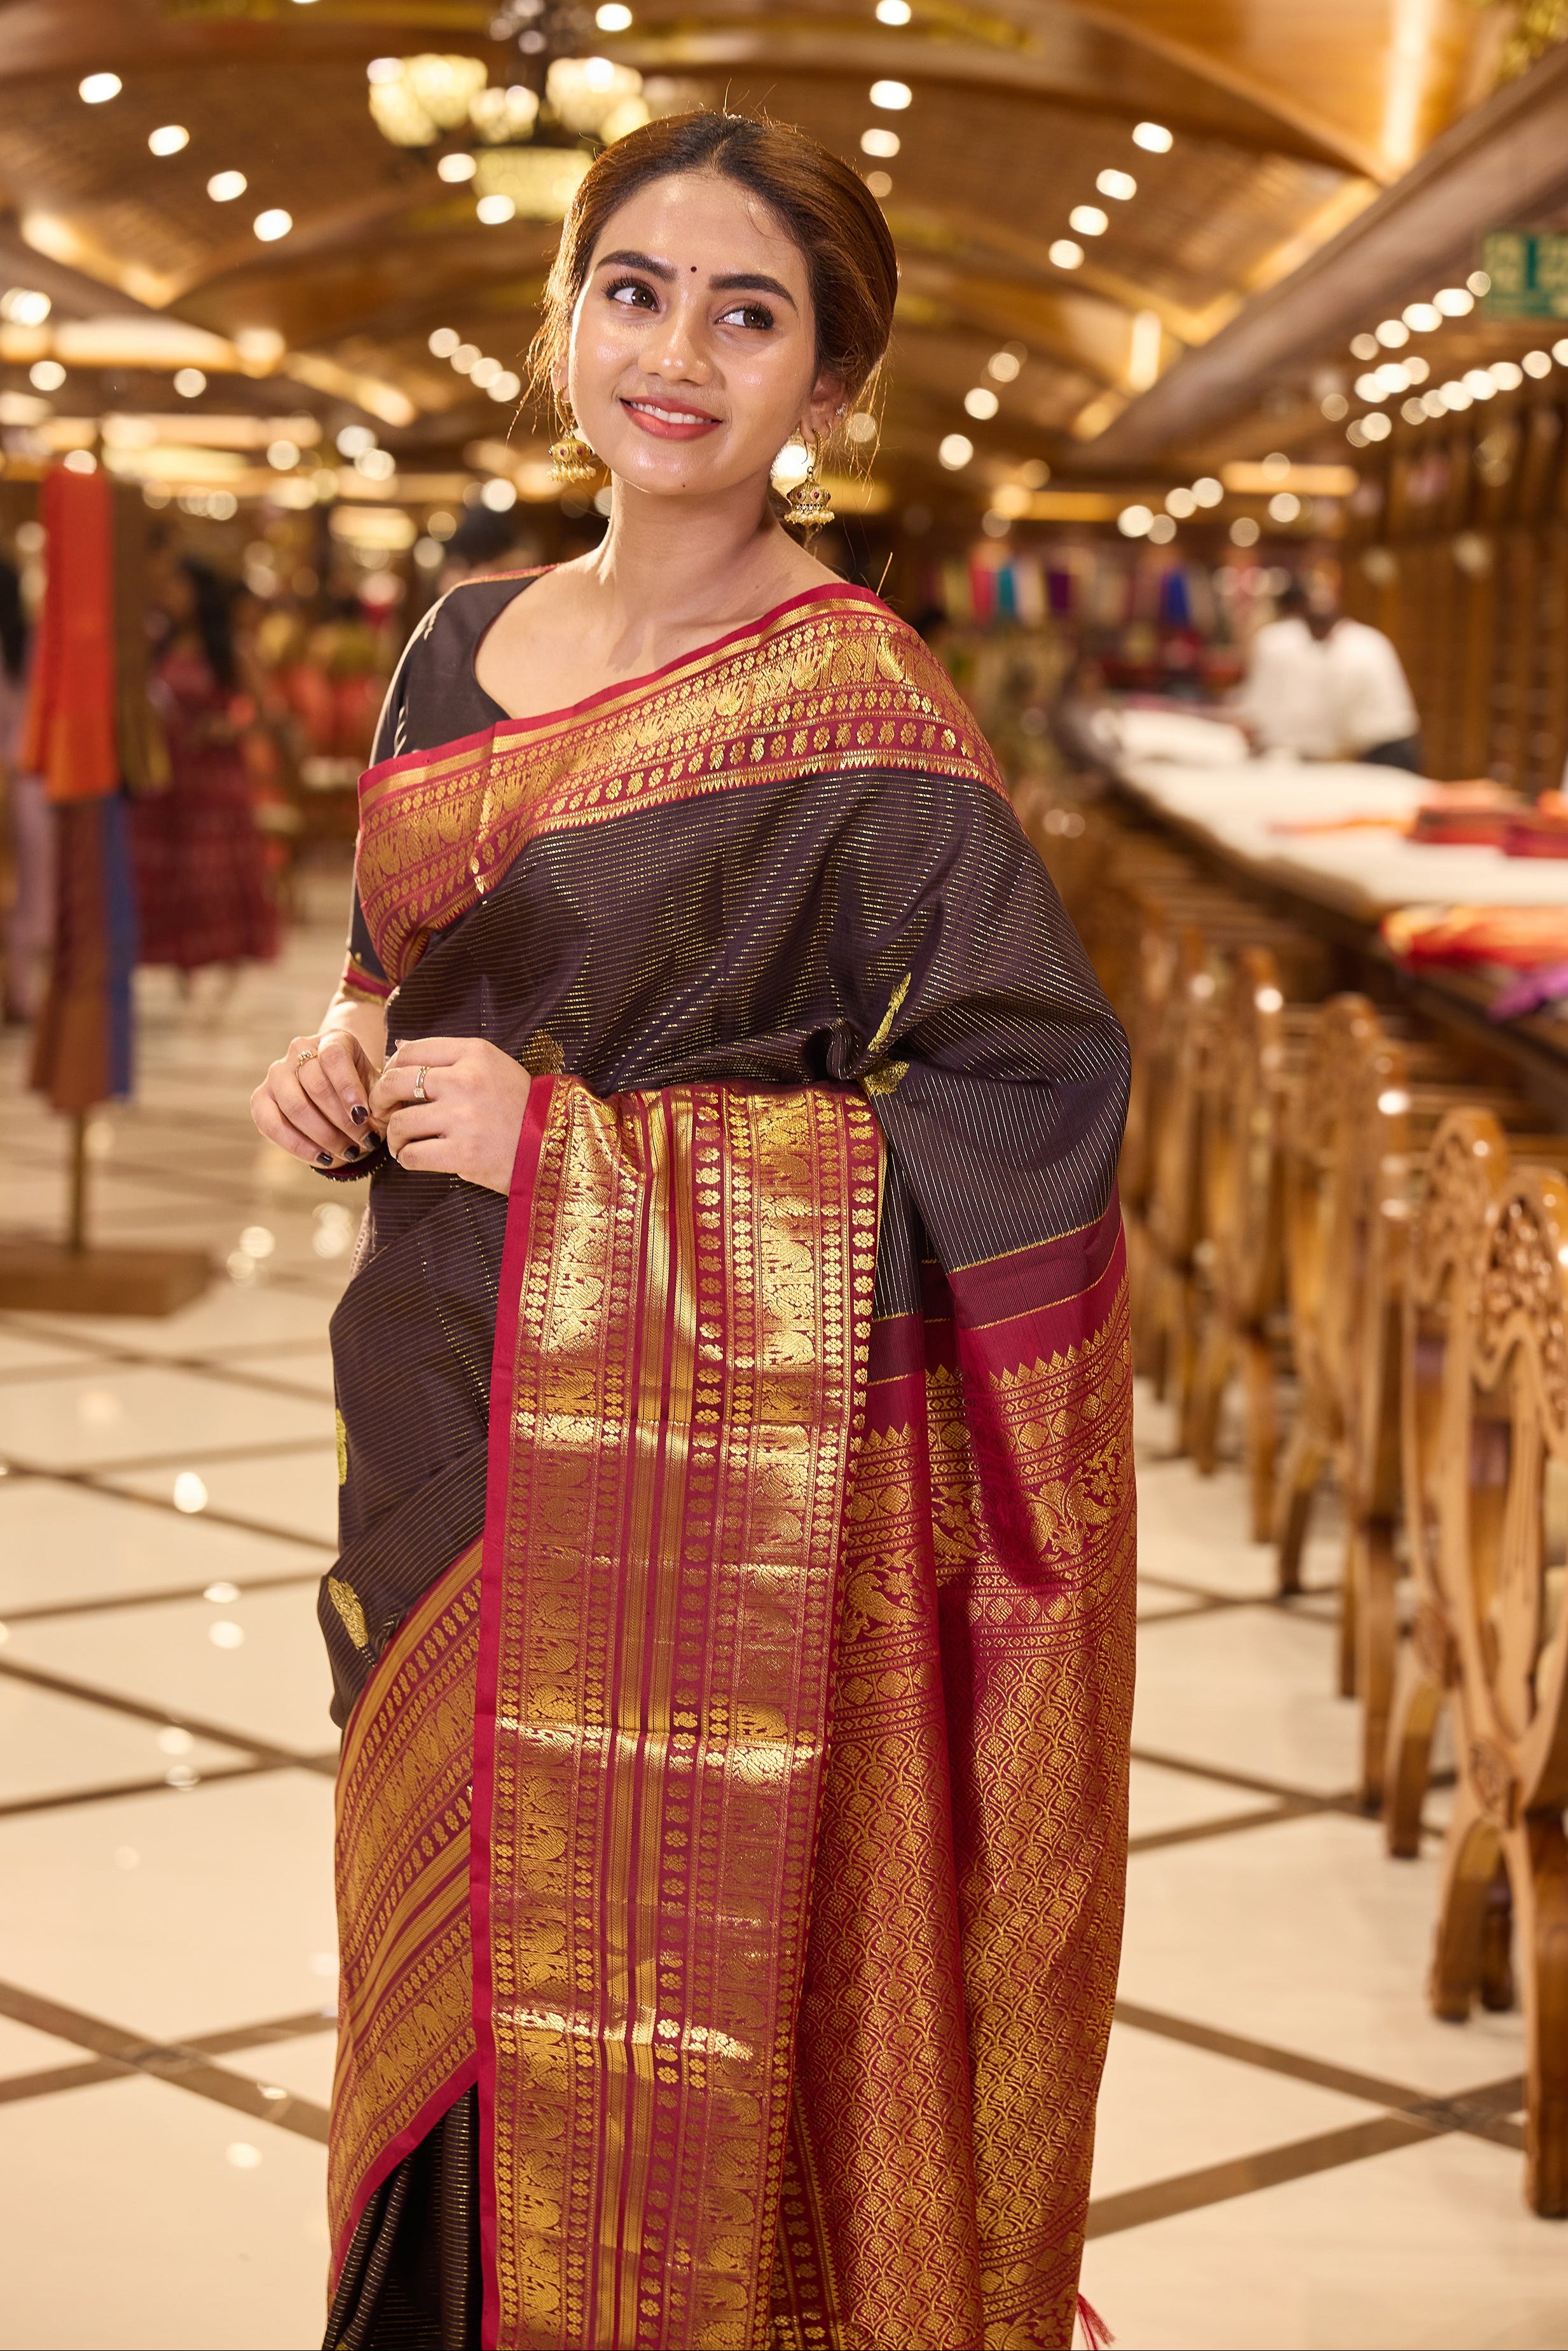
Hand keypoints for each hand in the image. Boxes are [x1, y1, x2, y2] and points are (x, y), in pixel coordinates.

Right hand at [251, 1027, 381, 1169]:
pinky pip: (272, 1125)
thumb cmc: (364, 1091)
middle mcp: (298, 1050)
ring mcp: (276, 1073)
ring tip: (349, 1152)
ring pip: (294, 1106)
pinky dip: (299, 1146)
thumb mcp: (379, 1089)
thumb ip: (383, 1096)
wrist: (339, 1094)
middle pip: (315, 1084)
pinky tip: (324, 1157)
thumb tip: (376, 1111)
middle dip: (342, 1120)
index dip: (347, 1086)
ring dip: (324, 1136)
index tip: (363, 1115)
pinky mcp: (260, 1099)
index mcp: (332, 1039)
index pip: (334, 1056)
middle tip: (364, 1142)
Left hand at [369, 1037, 530, 1193]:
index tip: (391, 1085)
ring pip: (399, 1122)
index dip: (391, 1068)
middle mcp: (467, 1081)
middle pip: (395, 1082)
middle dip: (379, 1099)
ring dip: (394, 1135)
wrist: (554, 1144)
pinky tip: (415, 1157)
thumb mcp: (492, 1065)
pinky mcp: (462, 1154)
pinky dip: (407, 1158)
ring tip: (403, 1141)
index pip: (410, 1051)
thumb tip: (398, 1050)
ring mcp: (463, 1118)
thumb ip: (449, 1056)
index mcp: (474, 1053)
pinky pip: (412, 1155)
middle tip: (382, 1112)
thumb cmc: (520, 1105)